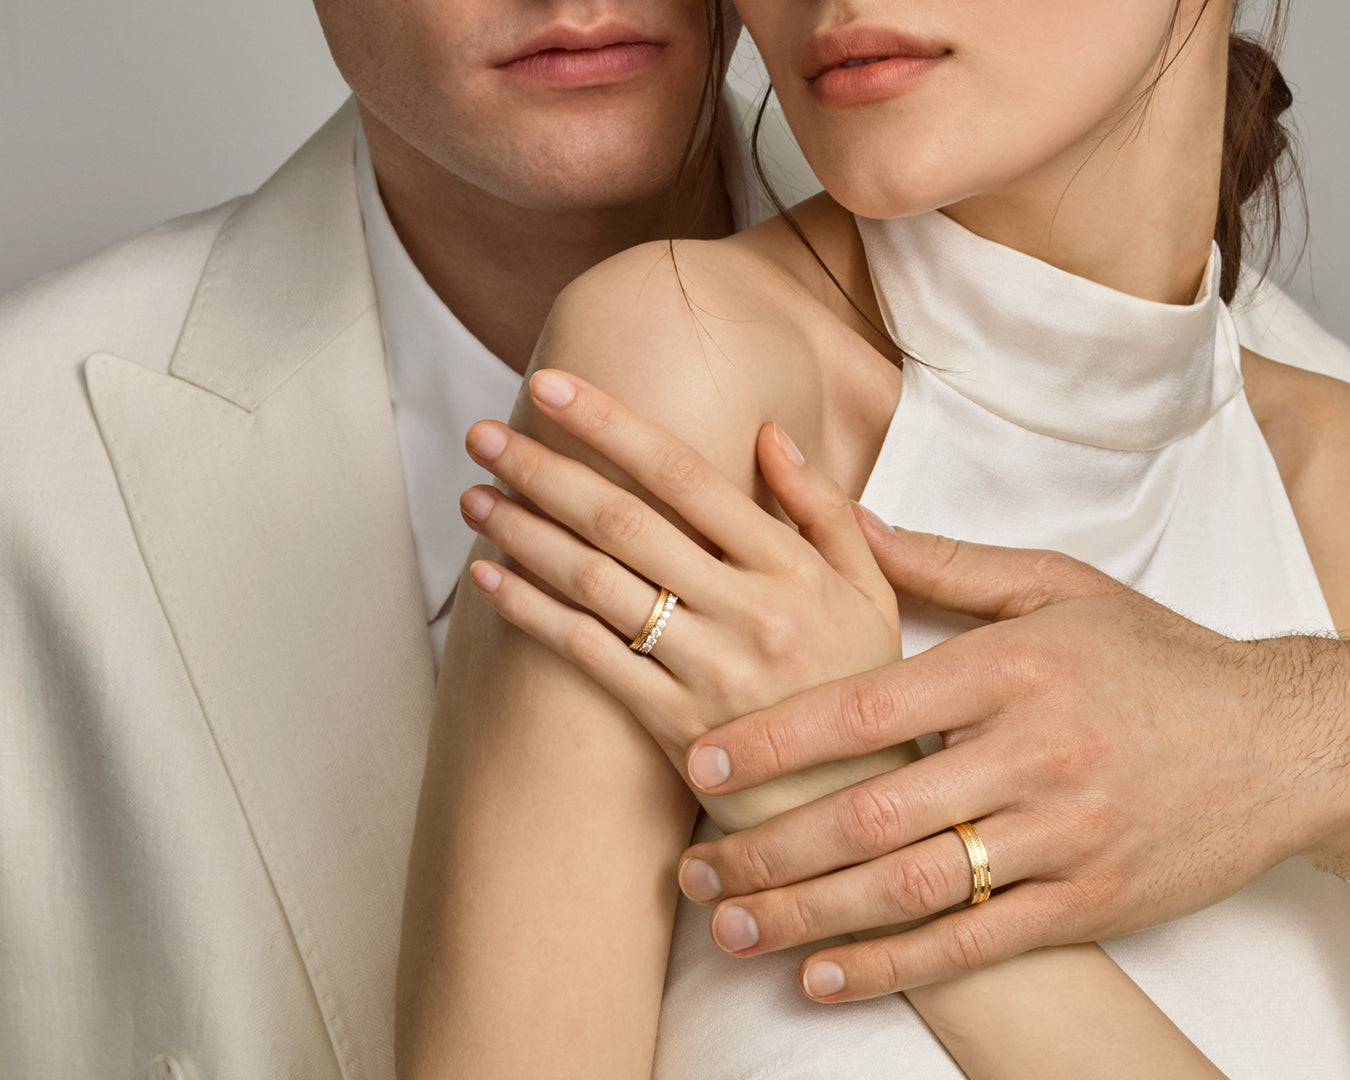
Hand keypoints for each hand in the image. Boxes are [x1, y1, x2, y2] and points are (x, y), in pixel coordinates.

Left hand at [458, 369, 904, 787]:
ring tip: (474, 497)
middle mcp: (747, 611)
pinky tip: (490, 578)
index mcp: (792, 567)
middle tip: (483, 435)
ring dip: (525, 533)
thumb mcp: (870, 592)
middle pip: (625, 522)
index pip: (686, 475)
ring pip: (596, 584)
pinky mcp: (671, 723)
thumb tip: (770, 433)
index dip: (611, 424)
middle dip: (545, 469)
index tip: (552, 387)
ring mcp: (706, 670)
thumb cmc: (858, 684)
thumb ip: (824, 510)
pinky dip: (532, 614)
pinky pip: (588, 656)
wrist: (855, 801)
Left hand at [677, 500, 1349, 1000]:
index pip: (869, 708)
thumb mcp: (1058, 588)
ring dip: (809, 915)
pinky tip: (822, 975)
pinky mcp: (1091, 901)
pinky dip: (894, 965)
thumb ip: (946, 564)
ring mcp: (1063, 836)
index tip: (703, 759)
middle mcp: (1031, 753)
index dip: (777, 739)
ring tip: (730, 928)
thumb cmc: (1155, 657)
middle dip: (771, 847)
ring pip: (913, 886)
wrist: (1283, 740)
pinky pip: (976, 943)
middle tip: (696, 868)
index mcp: (1010, 667)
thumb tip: (852, 518)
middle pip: (875, 811)